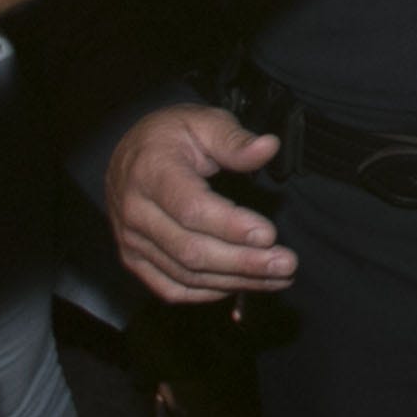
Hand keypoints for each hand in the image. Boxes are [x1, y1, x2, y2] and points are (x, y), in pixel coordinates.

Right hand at [107, 104, 295, 301]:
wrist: (129, 154)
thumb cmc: (171, 135)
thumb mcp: (204, 122)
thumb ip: (235, 139)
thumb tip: (269, 147)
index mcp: (151, 172)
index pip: (191, 209)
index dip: (231, 226)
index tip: (269, 235)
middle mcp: (135, 212)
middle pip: (191, 250)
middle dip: (244, 262)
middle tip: (287, 263)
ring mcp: (131, 241)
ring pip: (186, 274)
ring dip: (235, 281)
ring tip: (278, 277)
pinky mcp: (134, 260)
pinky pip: (171, 289)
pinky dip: (207, 293)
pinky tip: (240, 286)